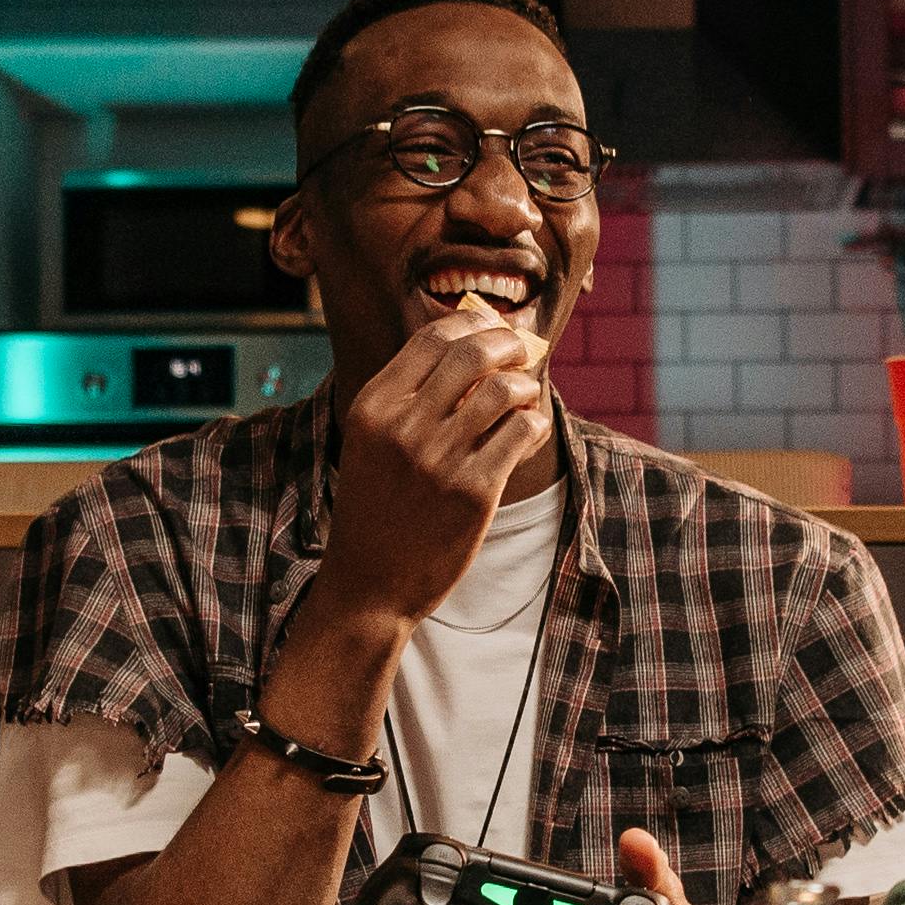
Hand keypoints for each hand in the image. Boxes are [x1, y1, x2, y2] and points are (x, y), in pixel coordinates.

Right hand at [308, 310, 552, 631]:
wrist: (370, 582)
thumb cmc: (377, 506)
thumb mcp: (373, 442)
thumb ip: (410, 396)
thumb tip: (472, 343)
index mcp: (373, 407)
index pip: (432, 338)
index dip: (471, 322)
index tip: (491, 326)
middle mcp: (403, 427)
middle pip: (473, 353)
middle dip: (507, 343)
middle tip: (520, 352)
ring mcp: (439, 459)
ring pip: (504, 390)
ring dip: (525, 385)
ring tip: (524, 398)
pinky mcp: (475, 492)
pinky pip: (522, 432)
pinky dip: (534, 423)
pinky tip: (528, 432)